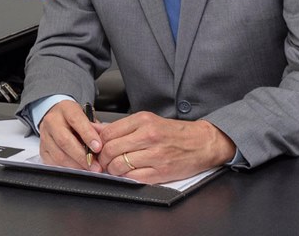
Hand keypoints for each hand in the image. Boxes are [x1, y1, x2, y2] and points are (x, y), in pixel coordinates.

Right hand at [37, 100, 102, 171]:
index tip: (98, 147)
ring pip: (58, 154)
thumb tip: (105, 142)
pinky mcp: (42, 149)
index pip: (76, 120)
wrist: (57, 116)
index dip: (88, 135)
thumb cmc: (74, 118)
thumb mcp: (87, 116)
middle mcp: (52, 121)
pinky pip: (53, 162)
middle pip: (65, 141)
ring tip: (89, 169)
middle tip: (95, 165)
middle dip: (82, 156)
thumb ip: (96, 127)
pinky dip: (67, 168)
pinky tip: (77, 169)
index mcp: (66, 109)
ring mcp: (45, 136)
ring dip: (76, 165)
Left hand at [95, 112, 235, 183]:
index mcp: (144, 120)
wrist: (202, 143)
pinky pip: (133, 178)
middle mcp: (149, 135)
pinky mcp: (160, 171)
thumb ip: (123, 127)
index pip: (108, 132)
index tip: (98, 148)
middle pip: (110, 149)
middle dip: (102, 159)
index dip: (98, 143)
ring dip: (113, 170)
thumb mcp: (149, 121)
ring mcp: (155, 154)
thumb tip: (97, 129)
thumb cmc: (175, 133)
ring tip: (116, 168)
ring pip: (119, 165)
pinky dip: (126, 178)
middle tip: (104, 161)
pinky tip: (129, 174)